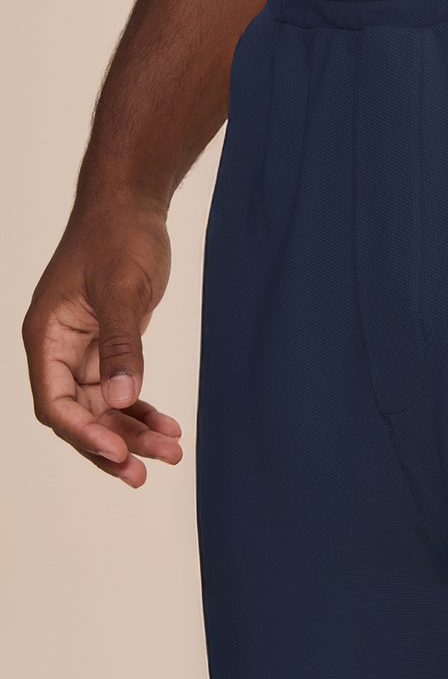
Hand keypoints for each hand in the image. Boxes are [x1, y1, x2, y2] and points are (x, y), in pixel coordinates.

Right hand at [23, 200, 181, 486]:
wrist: (131, 206)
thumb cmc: (118, 237)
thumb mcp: (122, 289)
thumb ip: (121, 344)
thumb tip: (122, 398)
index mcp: (46, 337)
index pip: (56, 402)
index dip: (84, 433)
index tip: (119, 454)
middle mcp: (57, 349)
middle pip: (78, 414)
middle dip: (111, 445)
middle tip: (147, 472)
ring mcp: (82, 351)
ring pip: (102, 408)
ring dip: (132, 433)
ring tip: (170, 453)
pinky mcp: (107, 347)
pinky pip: (119, 391)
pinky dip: (141, 410)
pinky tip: (168, 427)